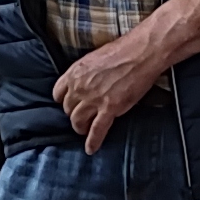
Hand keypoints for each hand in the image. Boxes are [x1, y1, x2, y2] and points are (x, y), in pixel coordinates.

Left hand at [49, 26, 168, 150]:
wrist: (141, 53)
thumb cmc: (122, 51)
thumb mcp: (94, 58)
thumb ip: (85, 73)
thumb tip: (86, 81)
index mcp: (75, 73)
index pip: (58, 94)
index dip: (64, 101)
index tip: (70, 104)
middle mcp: (80, 87)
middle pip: (68, 110)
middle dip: (74, 114)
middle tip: (83, 117)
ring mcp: (94, 99)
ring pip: (78, 122)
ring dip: (81, 128)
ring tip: (85, 130)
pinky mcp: (109, 108)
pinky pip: (96, 130)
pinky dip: (92, 142)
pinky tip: (91, 149)